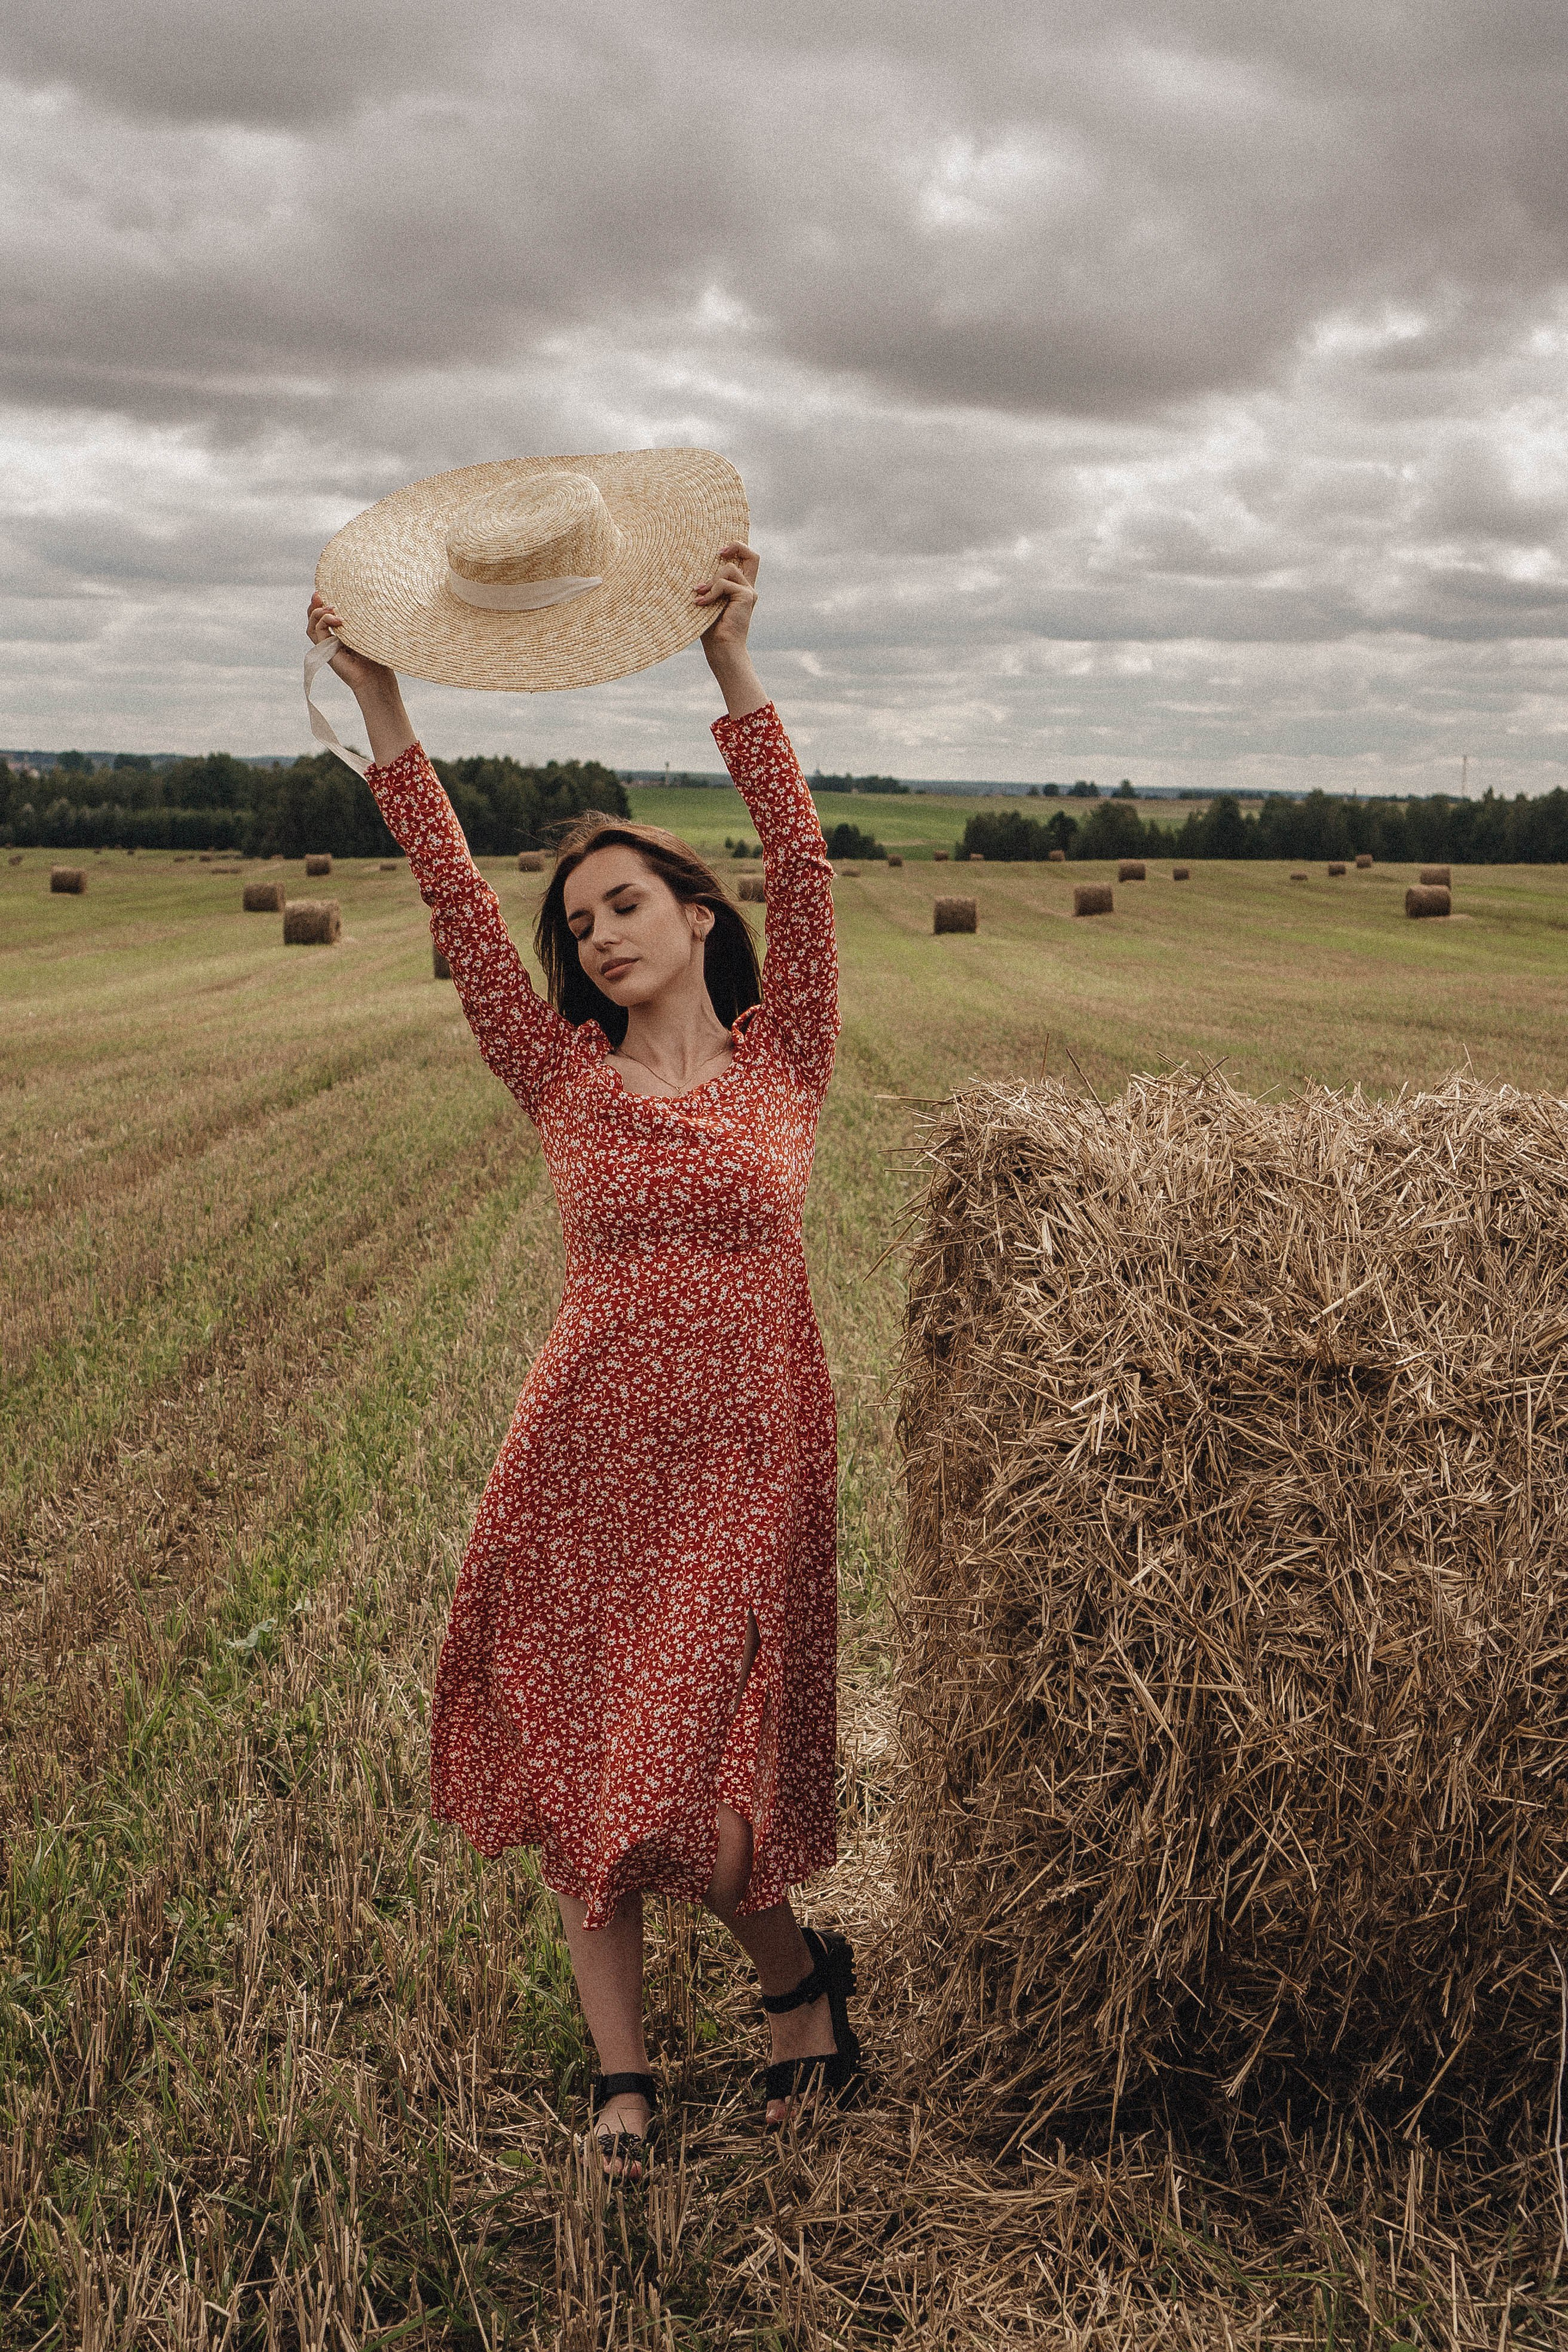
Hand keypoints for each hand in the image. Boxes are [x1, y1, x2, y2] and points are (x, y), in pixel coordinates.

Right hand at [307, 593, 399, 703]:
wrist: (376, 677)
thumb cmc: (377, 655)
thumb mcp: (367, 632)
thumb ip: (359, 619)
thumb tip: (362, 597)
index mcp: (342, 635)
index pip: (326, 617)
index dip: (323, 604)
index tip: (326, 591)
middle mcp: (332, 640)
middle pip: (314, 620)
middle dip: (315, 605)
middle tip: (318, 593)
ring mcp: (327, 646)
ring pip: (312, 625)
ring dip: (317, 612)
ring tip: (331, 607)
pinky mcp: (326, 651)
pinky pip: (317, 631)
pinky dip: (323, 621)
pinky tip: (336, 618)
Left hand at [694, 542, 757, 662]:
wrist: (721, 648)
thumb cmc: (710, 628)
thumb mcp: (708, 600)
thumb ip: (709, 584)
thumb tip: (695, 566)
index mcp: (741, 588)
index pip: (747, 560)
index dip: (737, 548)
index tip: (719, 552)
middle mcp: (748, 588)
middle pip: (752, 556)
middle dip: (736, 546)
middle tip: (718, 553)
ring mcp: (749, 592)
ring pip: (729, 569)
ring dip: (711, 581)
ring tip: (699, 595)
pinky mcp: (746, 596)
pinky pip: (724, 584)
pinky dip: (710, 592)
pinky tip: (701, 604)